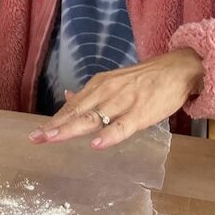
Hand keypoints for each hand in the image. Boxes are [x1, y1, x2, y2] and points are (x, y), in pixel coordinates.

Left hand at [29, 49, 204, 149]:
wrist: (177, 69)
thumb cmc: (145, 80)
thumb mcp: (113, 82)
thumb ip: (91, 94)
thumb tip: (67, 97)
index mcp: (99, 86)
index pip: (73, 106)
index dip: (55, 120)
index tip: (37, 133)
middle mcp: (107, 91)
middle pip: (77, 112)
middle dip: (56, 125)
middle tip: (36, 138)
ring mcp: (123, 101)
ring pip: (94, 118)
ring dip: (72, 129)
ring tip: (53, 138)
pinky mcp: (141, 112)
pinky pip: (123, 126)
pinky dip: (109, 135)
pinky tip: (96, 144)